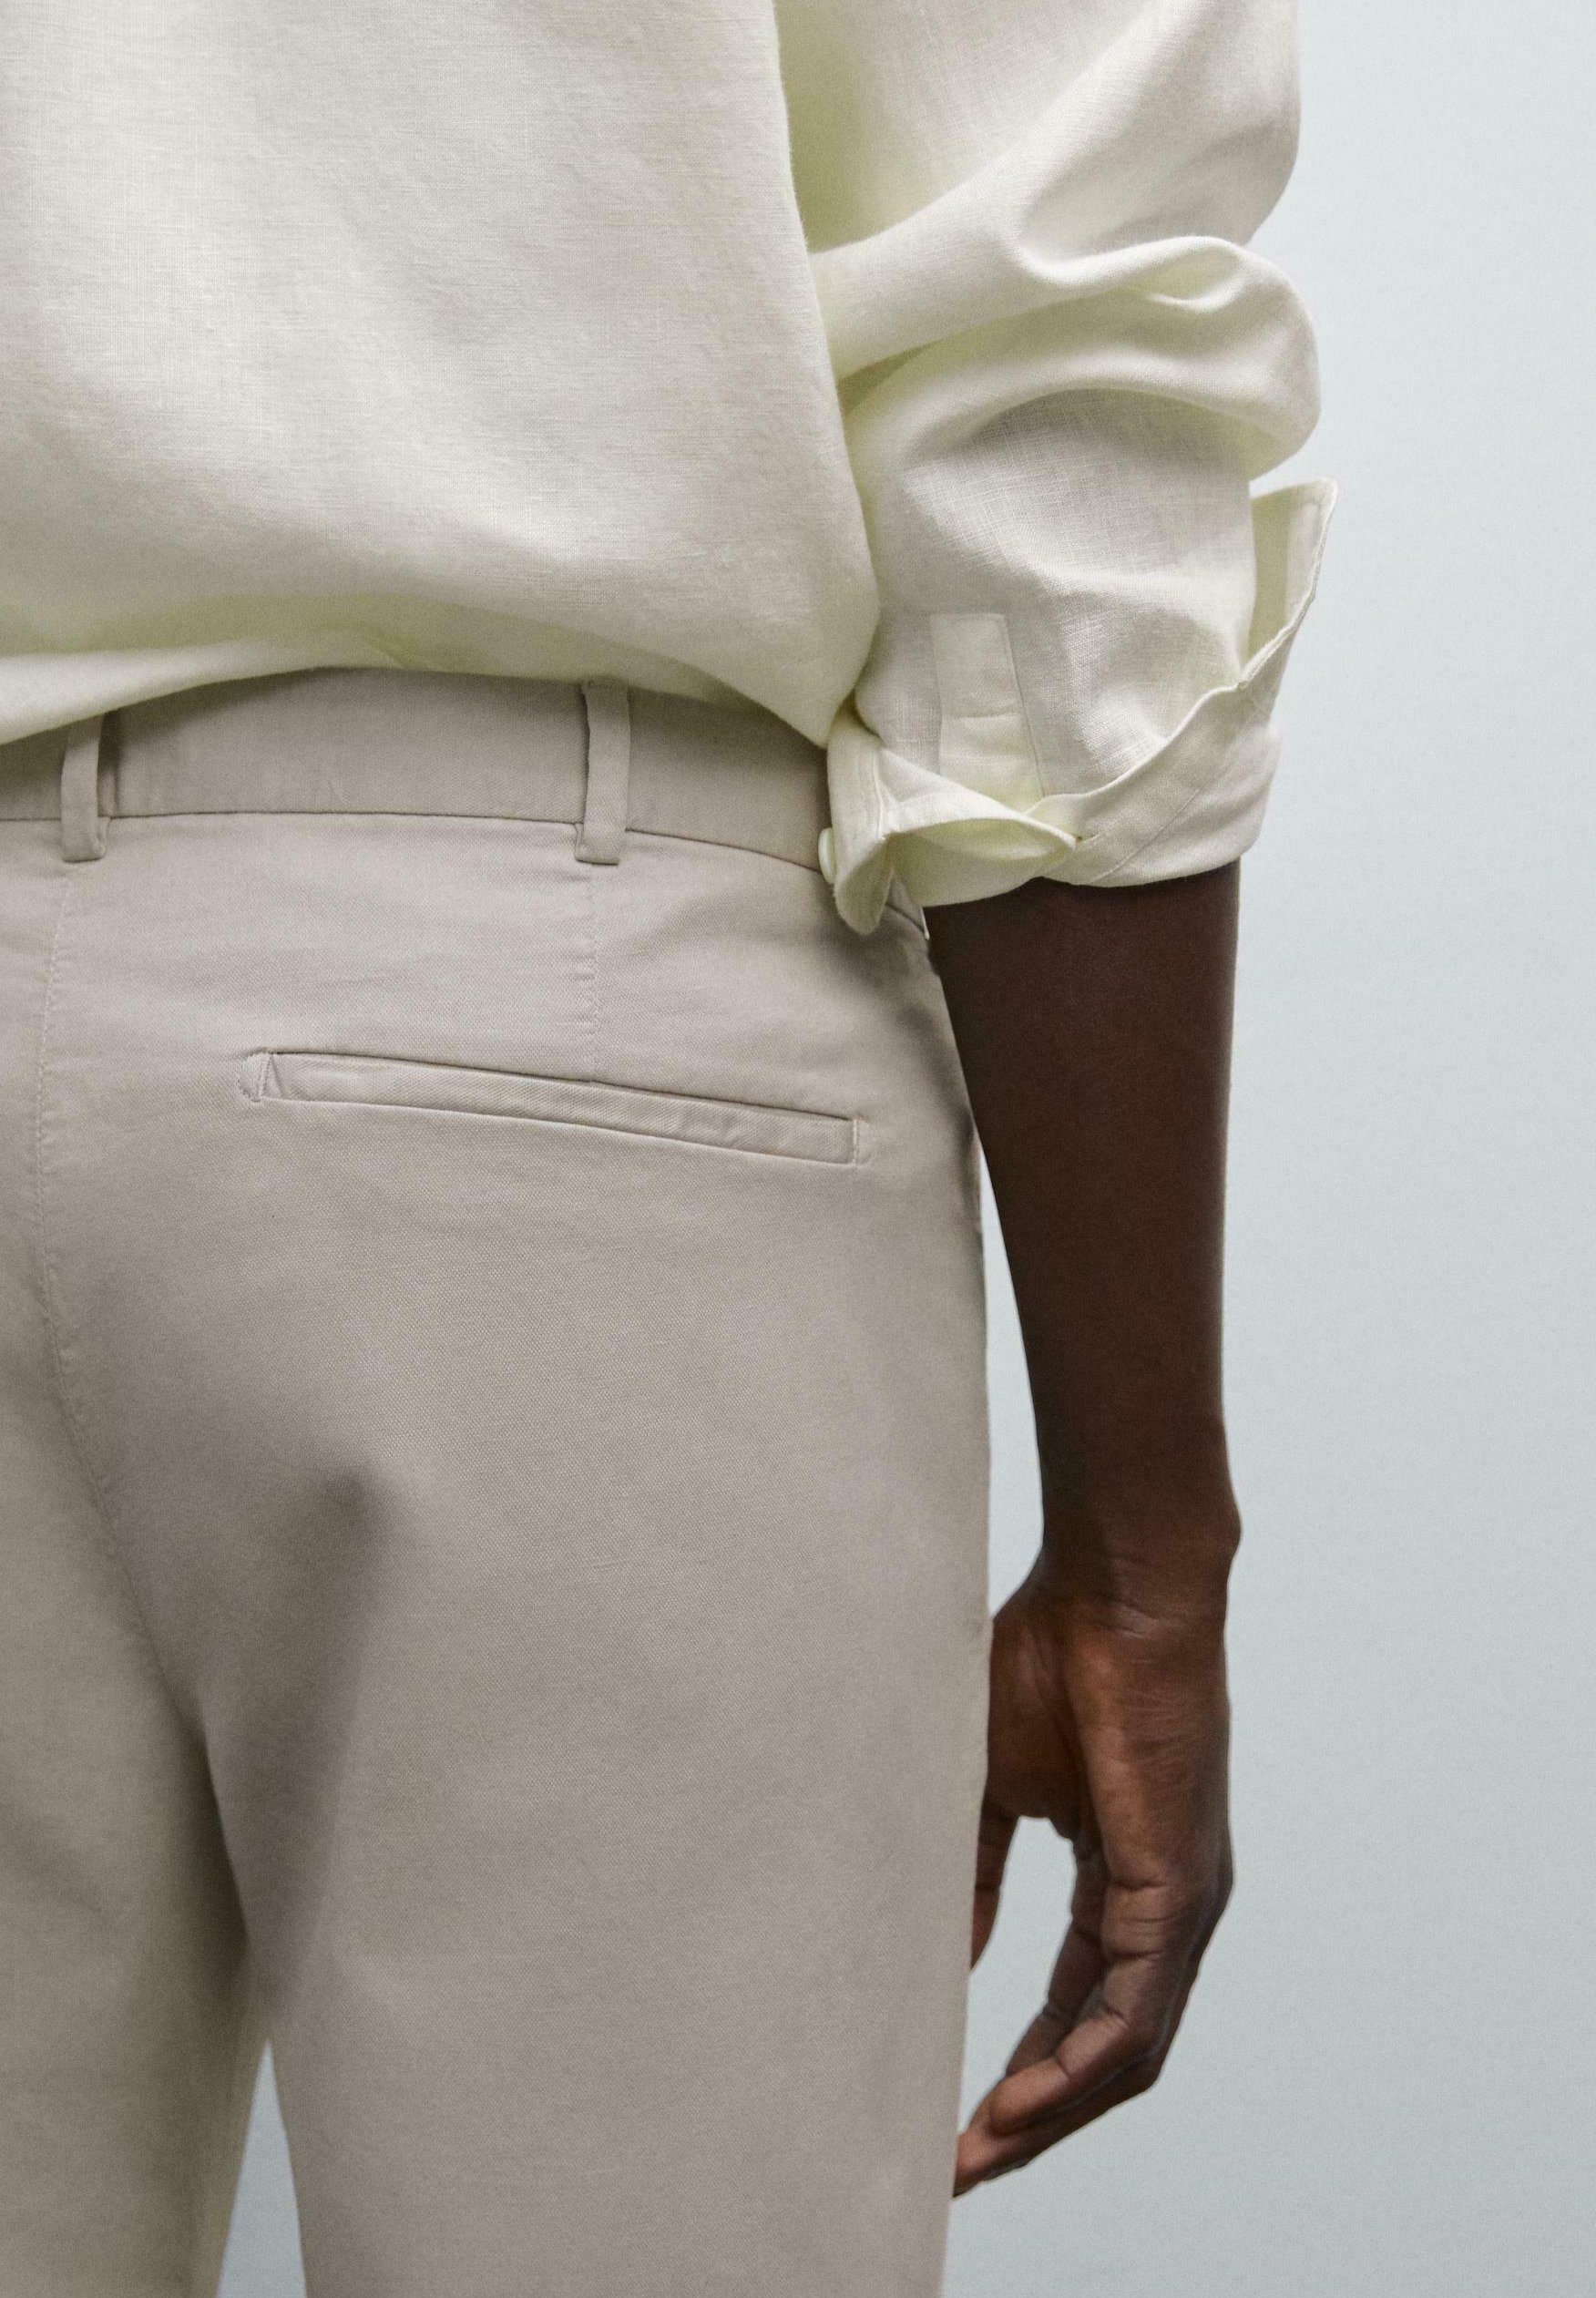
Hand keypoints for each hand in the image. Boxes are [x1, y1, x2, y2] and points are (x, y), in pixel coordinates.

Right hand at [955, 1557, 1233, 2193]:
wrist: (1113, 1589)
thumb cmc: (1052, 1656)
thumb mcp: (993, 1781)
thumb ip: (979, 1869)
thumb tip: (960, 1953)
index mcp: (1123, 1877)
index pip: (1077, 2001)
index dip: (1020, 2066)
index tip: (953, 2115)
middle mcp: (1165, 1905)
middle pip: (1107, 2048)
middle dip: (1034, 2117)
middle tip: (960, 2168)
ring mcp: (1182, 1902)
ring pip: (1128, 2051)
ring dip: (1053, 2114)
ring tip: (979, 2154)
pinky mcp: (1179, 1890)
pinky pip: (1137, 2015)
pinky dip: (1079, 2070)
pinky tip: (1024, 2105)